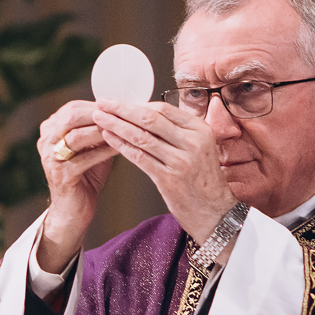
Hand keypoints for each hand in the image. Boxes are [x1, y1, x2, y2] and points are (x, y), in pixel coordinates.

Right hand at [35, 101, 117, 273]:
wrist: (73, 211)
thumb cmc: (86, 176)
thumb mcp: (92, 146)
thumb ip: (101, 128)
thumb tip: (125, 108)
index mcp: (51, 129)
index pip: (73, 107)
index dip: (99, 104)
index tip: (123, 104)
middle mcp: (46, 140)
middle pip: (72, 117)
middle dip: (100, 114)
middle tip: (124, 113)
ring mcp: (50, 158)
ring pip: (77, 136)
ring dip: (103, 130)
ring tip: (125, 128)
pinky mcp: (60, 176)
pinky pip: (84, 159)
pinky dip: (104, 151)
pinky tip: (120, 148)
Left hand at [90, 101, 233, 243]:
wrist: (216, 213)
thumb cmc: (204, 180)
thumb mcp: (201, 147)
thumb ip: (179, 131)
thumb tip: (146, 113)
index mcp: (201, 129)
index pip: (163, 109)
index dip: (137, 103)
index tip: (118, 101)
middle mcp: (193, 142)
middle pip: (150, 118)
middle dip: (122, 109)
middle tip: (102, 103)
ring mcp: (181, 161)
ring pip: (141, 136)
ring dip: (116, 125)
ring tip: (99, 119)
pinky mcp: (169, 179)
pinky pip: (139, 157)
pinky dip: (121, 146)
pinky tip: (108, 139)